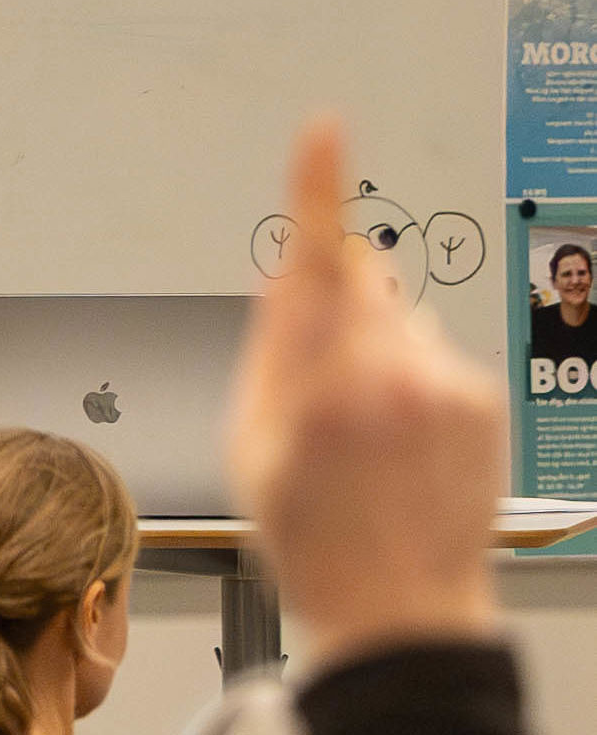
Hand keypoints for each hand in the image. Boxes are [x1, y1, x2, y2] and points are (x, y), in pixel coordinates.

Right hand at [230, 119, 503, 661]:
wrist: (398, 604)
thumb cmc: (311, 536)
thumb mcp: (250, 446)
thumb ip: (268, 353)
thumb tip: (287, 281)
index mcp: (318, 383)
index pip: (315, 261)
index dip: (317, 188)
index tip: (324, 130)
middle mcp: (390, 374)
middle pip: (359, 294)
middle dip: (337, 319)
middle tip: (320, 401)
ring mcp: (445, 387)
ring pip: (401, 331)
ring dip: (381, 363)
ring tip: (370, 445)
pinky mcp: (483, 402)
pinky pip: (439, 365)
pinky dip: (419, 392)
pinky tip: (406, 450)